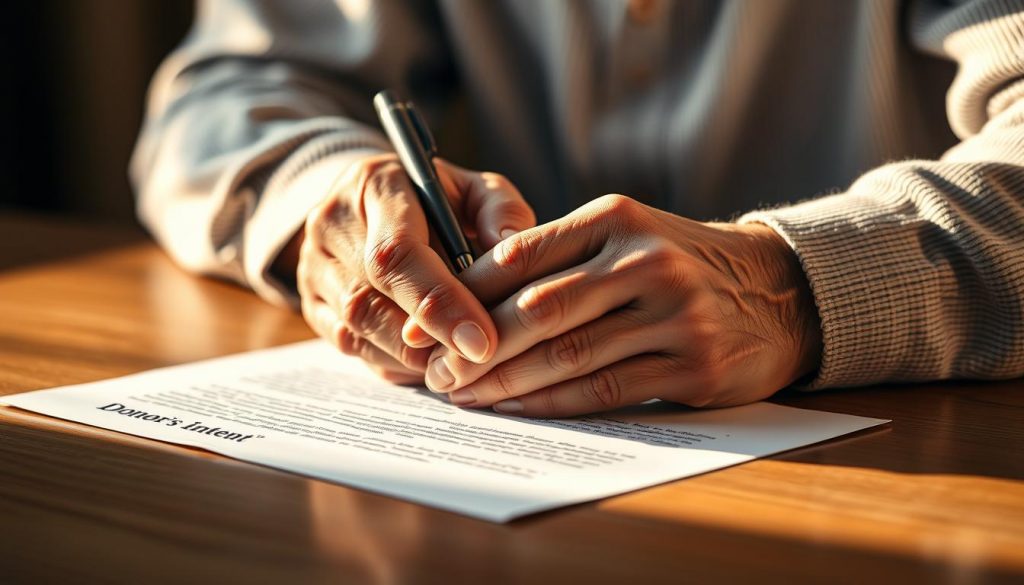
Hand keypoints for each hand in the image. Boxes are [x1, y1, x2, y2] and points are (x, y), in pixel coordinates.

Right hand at [297, 153, 534, 382]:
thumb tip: (510, 244)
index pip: (395, 253)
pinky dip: (396, 364)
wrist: (379, 205)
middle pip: (370, 300)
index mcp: (373, 184)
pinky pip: (352, 348)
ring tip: (461, 364)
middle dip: (428, 340)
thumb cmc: (441, 201)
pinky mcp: (312, 305)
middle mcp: (330, 224)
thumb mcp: (476, 189)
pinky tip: (431, 362)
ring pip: (358, 331)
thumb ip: (500, 209)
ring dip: (413, 357)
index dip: (438, 303)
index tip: (481, 340)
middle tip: (476, 364)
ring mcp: (313, 267)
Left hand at [423, 194, 821, 416]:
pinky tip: (518, 407)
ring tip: (465, 395)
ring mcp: (675, 315)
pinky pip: (606, 390)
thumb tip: (468, 296)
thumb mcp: (626, 236)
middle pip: (539, 310)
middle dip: (477, 347)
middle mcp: (647, 261)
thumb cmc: (679, 263)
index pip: (521, 255)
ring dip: (506, 381)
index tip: (425, 324)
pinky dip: (553, 402)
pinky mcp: (694, 367)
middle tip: (436, 372)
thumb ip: (559, 258)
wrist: (779, 291)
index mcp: (617, 220)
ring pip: (569, 354)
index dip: (464, 295)